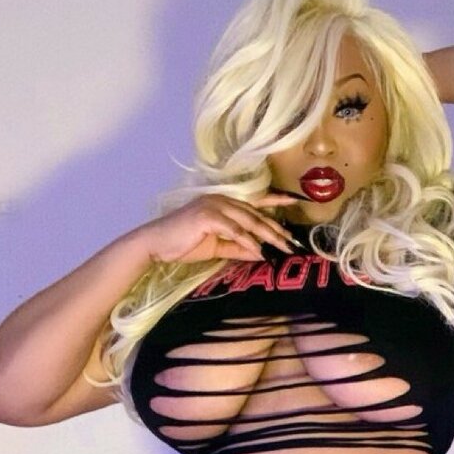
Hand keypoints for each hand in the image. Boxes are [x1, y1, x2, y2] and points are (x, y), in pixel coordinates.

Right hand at [141, 192, 301, 263]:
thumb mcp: (218, 247)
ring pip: (249, 220)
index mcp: (224, 203)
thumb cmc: (184, 243)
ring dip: (268, 236)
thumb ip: (239, 247)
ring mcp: (214, 206)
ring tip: (284, 248)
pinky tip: (260, 252)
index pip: (255, 201)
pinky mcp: (208, 216)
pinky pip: (235, 230)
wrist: (157, 244)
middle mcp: (221, 199)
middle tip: (294, 243)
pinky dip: (249, 241)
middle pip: (256, 214)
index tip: (296, 202)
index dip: (276, 200)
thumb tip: (261, 253)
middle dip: (277, 229)